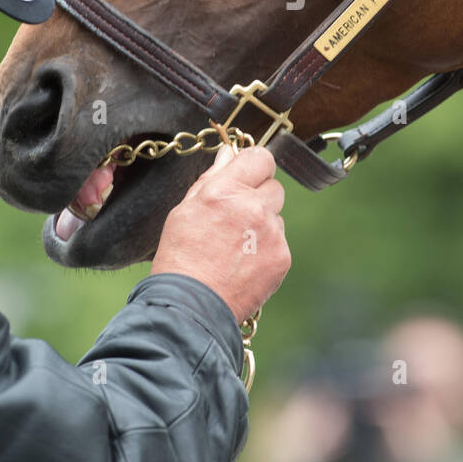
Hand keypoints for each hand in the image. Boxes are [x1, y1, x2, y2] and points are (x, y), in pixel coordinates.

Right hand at [150, 144, 290, 323]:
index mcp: (224, 191)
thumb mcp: (185, 210)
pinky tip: (244, 264)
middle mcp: (253, 208)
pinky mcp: (282, 258)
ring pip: (276, 216)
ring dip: (262, 225)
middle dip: (258, 196)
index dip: (253, 166)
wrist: (191, 307)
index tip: (247, 176)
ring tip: (235, 248)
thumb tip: (229, 154)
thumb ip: (211, 178)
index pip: (260, 157)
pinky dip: (266, 250)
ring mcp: (271, 234)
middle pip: (274, 186)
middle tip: (237, 218)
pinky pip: (279, 242)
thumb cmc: (181, 258)